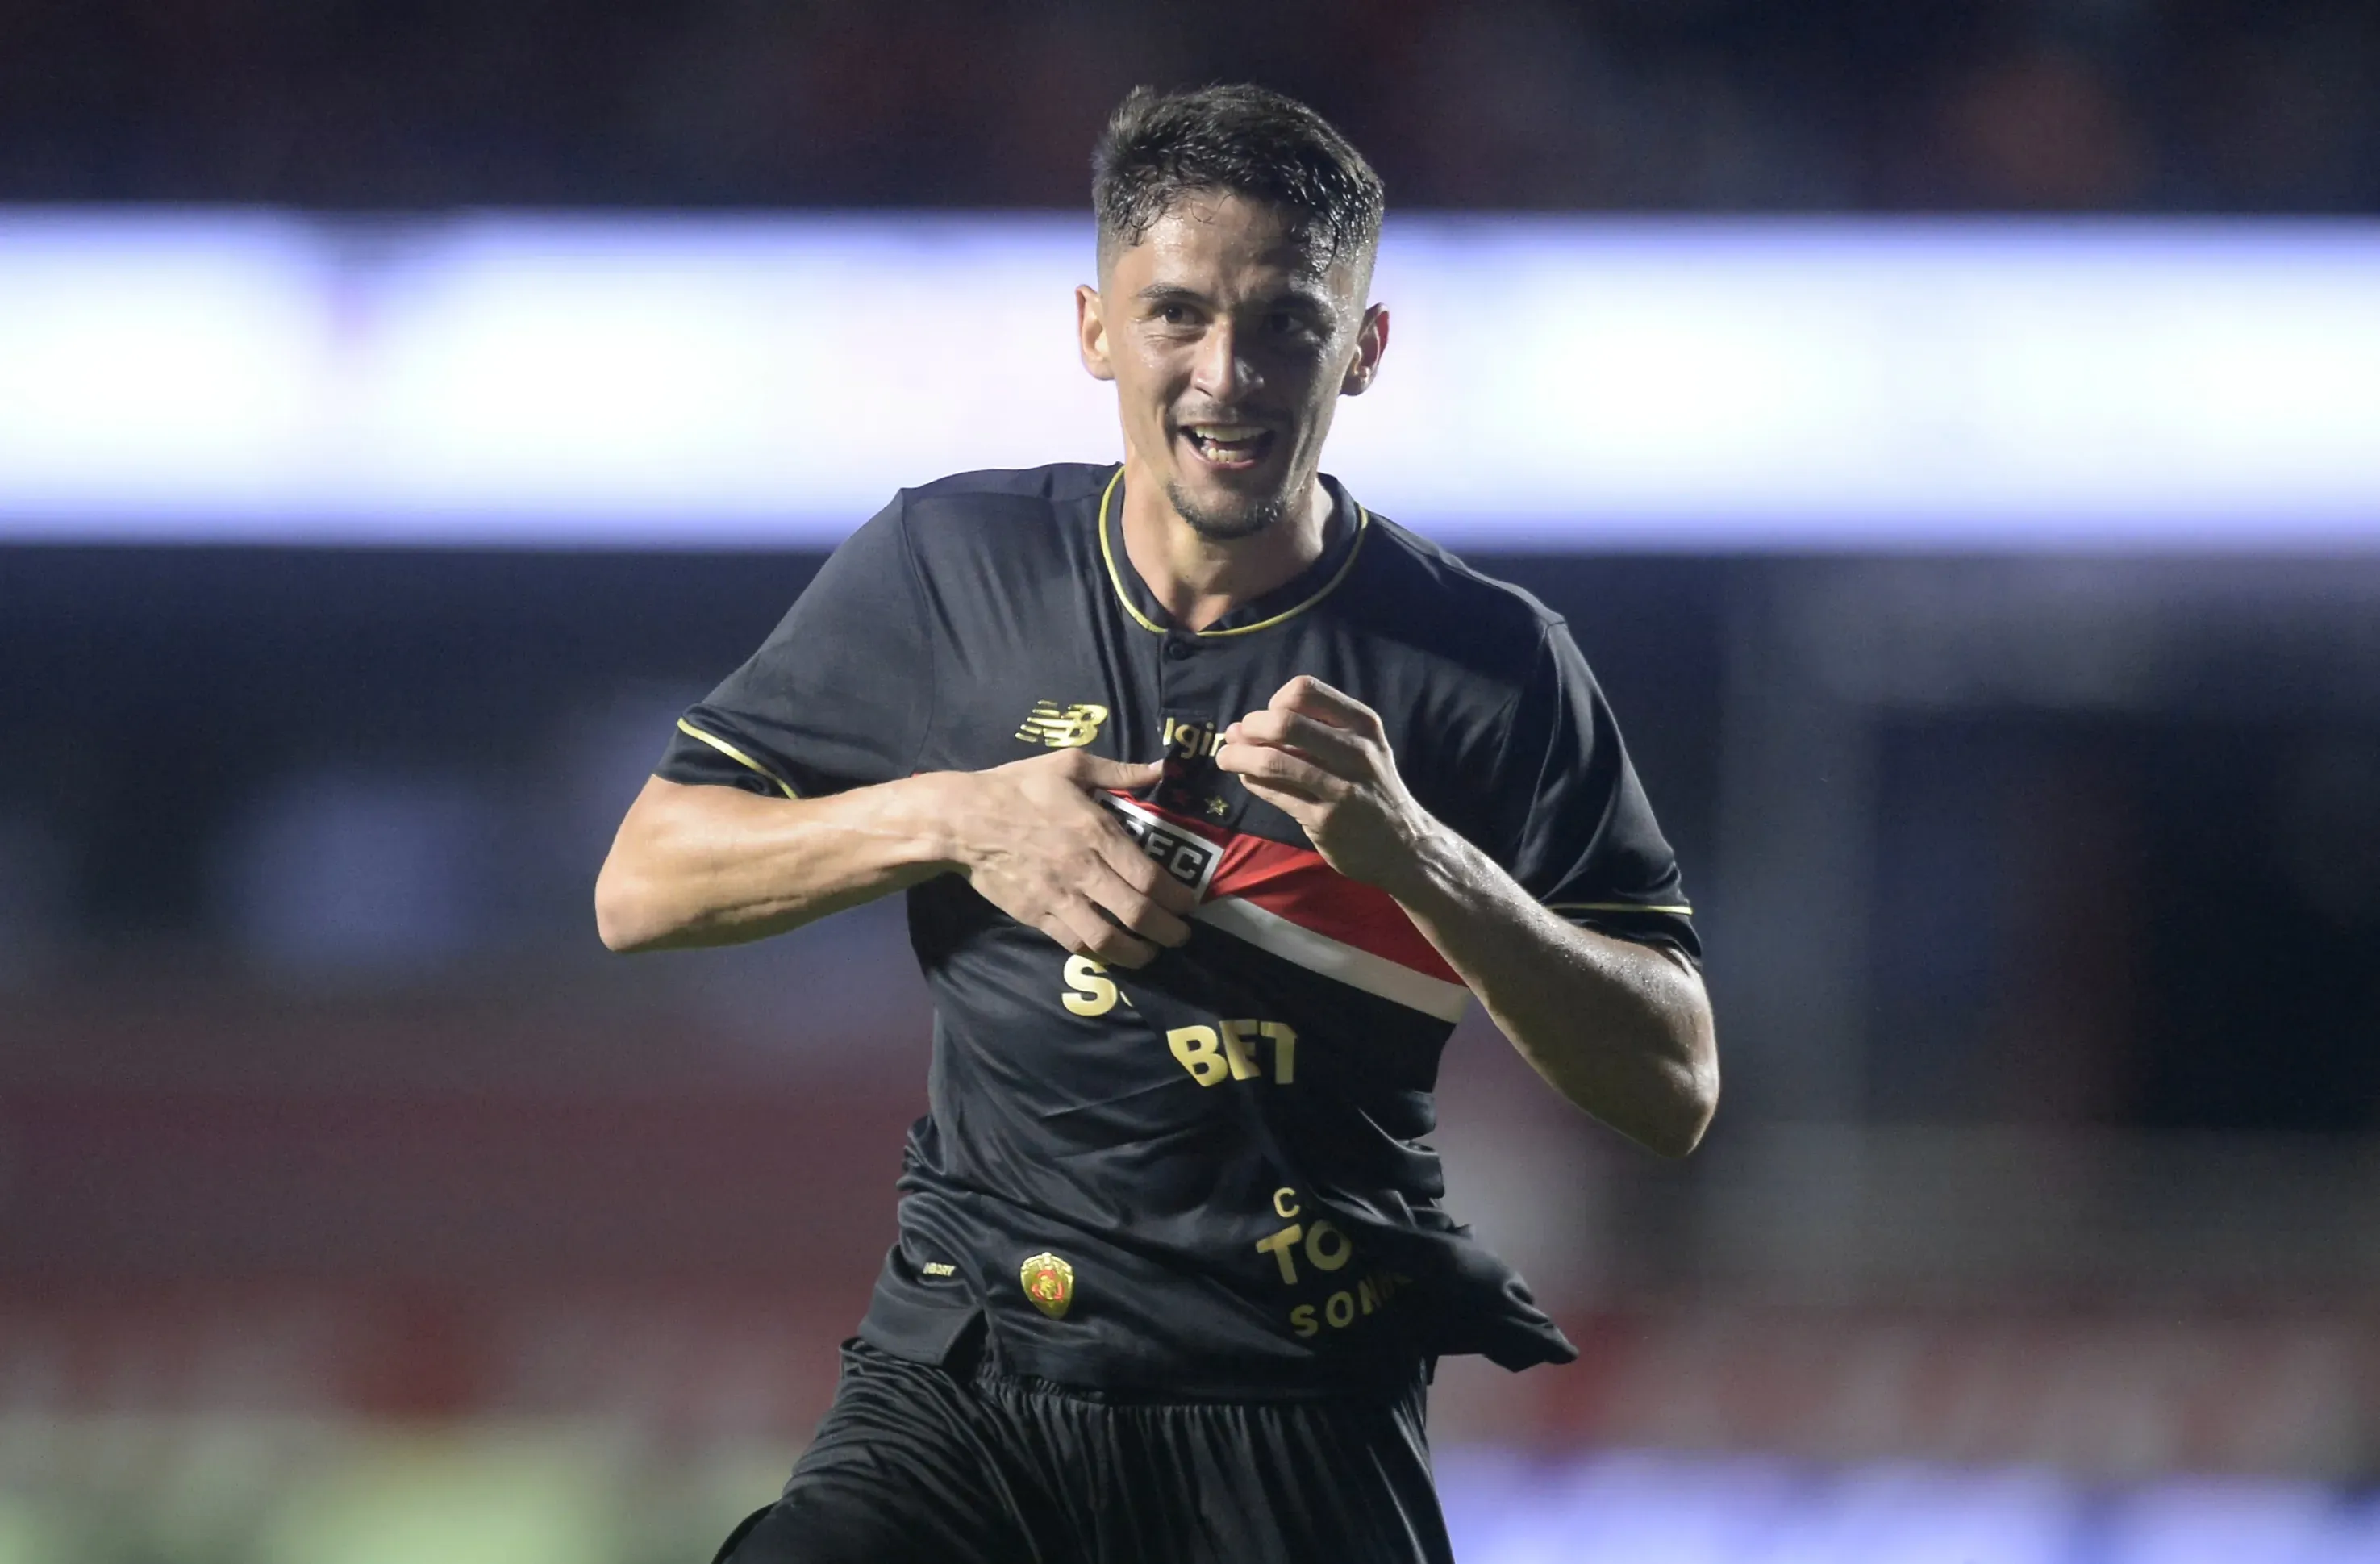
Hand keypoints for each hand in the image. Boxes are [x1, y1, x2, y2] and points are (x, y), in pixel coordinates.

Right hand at [938, 748, 1198, 966]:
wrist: (962, 819)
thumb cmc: (1018, 787)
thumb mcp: (1070, 764)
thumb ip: (1118, 771)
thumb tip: (1160, 766)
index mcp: (1097, 833)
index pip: (1150, 877)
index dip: (1176, 898)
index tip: (1189, 904)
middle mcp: (1083, 870)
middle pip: (1137, 913)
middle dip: (1168, 931)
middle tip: (1181, 936)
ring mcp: (1059, 897)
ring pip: (1108, 938)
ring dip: (1138, 953)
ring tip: (1151, 953)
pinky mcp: (1036, 914)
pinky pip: (1074, 942)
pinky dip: (1098, 952)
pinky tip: (1111, 951)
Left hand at [1216, 676, 1434, 891]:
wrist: (1404, 845)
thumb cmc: (1371, 789)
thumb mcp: (1357, 750)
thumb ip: (1306, 735)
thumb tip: (1238, 727)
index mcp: (1363, 725)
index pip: (1305, 690)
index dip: (1275, 702)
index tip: (1270, 718)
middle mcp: (1357, 752)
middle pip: (1284, 722)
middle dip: (1250, 727)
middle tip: (1237, 738)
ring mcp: (1342, 788)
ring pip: (1273, 761)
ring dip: (1238, 757)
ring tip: (1225, 758)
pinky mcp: (1325, 820)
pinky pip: (1275, 793)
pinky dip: (1252, 782)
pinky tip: (1248, 779)